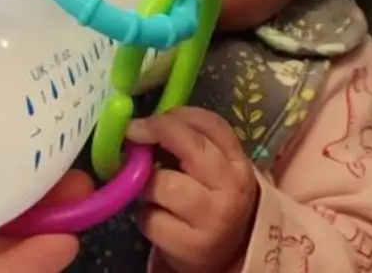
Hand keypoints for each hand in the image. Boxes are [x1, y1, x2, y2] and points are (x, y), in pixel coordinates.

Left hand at [127, 107, 257, 272]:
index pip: (211, 125)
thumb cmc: (214, 203)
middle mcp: (230, 187)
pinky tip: (155, 217)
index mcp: (238, 163)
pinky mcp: (189, 246)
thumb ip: (192, 144)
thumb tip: (148, 122)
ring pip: (162, 183)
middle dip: (156, 131)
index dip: (176, 114)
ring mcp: (212, 218)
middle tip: (132, 132)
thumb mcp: (216, 171)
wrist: (230, 256)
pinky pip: (150, 217)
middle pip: (189, 146)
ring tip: (149, 190)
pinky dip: (144, 215)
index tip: (148, 115)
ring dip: (145, 183)